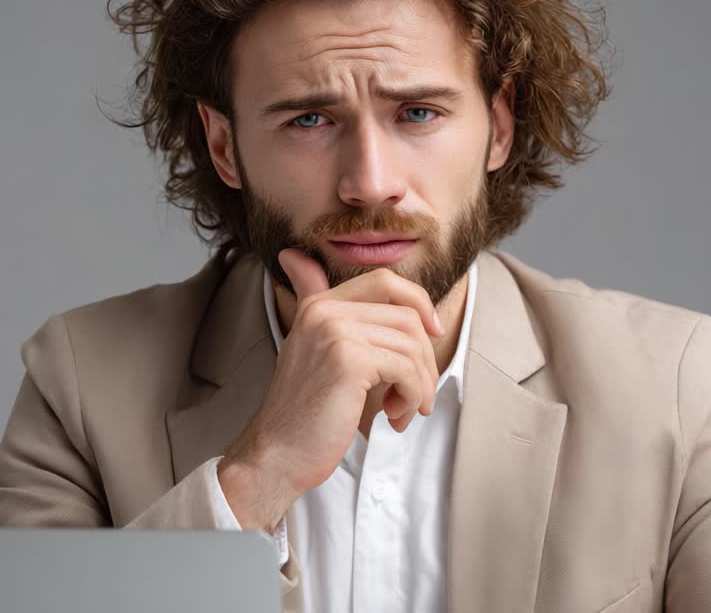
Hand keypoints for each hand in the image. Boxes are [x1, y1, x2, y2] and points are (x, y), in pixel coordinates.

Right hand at [217, 247, 444, 533]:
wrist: (277, 454)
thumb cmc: (303, 412)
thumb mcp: (310, 347)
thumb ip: (310, 300)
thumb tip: (295, 256)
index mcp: (319, 304)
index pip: (385, 280)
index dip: (419, 302)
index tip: (433, 332)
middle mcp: (325, 310)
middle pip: (407, 315)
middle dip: (424, 357)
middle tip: (416, 393)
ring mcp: (337, 332)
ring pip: (412, 345)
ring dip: (419, 384)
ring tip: (401, 410)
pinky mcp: (350, 360)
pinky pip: (408, 370)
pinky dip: (412, 397)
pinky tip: (394, 417)